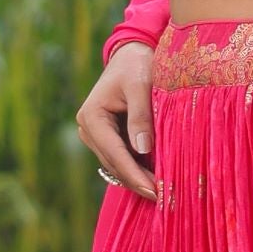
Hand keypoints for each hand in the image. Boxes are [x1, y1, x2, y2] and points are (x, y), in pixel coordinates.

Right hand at [76, 45, 155, 199]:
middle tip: (164, 198)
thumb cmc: (137, 64)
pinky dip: (137, 167)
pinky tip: (156, 177)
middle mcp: (88, 129)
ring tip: (163, 192)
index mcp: (92, 117)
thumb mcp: (141, 85)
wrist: (132, 53)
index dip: (135, 174)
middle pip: (114, 164)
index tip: (155, 191)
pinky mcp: (108, 137)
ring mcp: (96, 135)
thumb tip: (143, 150)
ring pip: (117, 164)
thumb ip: (141, 116)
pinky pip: (122, 157)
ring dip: (138, 177)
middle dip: (137, 181)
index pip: (115, 153)